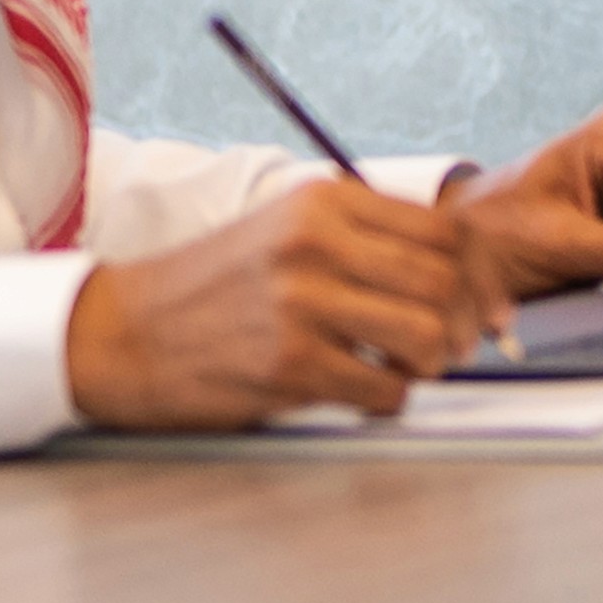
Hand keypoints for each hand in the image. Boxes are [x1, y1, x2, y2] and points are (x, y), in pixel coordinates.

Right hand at [62, 178, 507, 430]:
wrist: (125, 334)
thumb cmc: (216, 287)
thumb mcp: (287, 231)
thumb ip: (367, 241)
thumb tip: (463, 281)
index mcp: (324, 202)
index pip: (443, 230)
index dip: (473, 275)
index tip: (477, 306)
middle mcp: (316, 244)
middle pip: (442, 282)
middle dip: (458, 324)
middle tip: (444, 346)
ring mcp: (302, 304)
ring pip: (424, 336)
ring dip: (426, 365)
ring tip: (400, 369)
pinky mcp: (290, 363)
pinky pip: (383, 390)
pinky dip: (386, 400)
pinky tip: (360, 392)